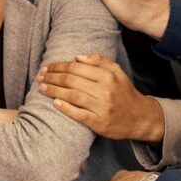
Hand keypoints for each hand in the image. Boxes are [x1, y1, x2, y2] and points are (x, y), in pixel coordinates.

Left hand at [38, 53, 164, 141]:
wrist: (140, 118)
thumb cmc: (124, 92)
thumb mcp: (117, 72)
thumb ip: (99, 61)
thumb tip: (77, 57)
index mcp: (107, 76)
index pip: (76, 67)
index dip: (58, 66)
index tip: (47, 67)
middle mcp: (105, 90)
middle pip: (71, 80)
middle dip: (52, 77)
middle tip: (40, 77)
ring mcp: (102, 107)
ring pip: (72, 96)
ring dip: (54, 91)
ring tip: (42, 88)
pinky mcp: (99, 123)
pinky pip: (79, 114)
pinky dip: (65, 108)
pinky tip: (54, 103)